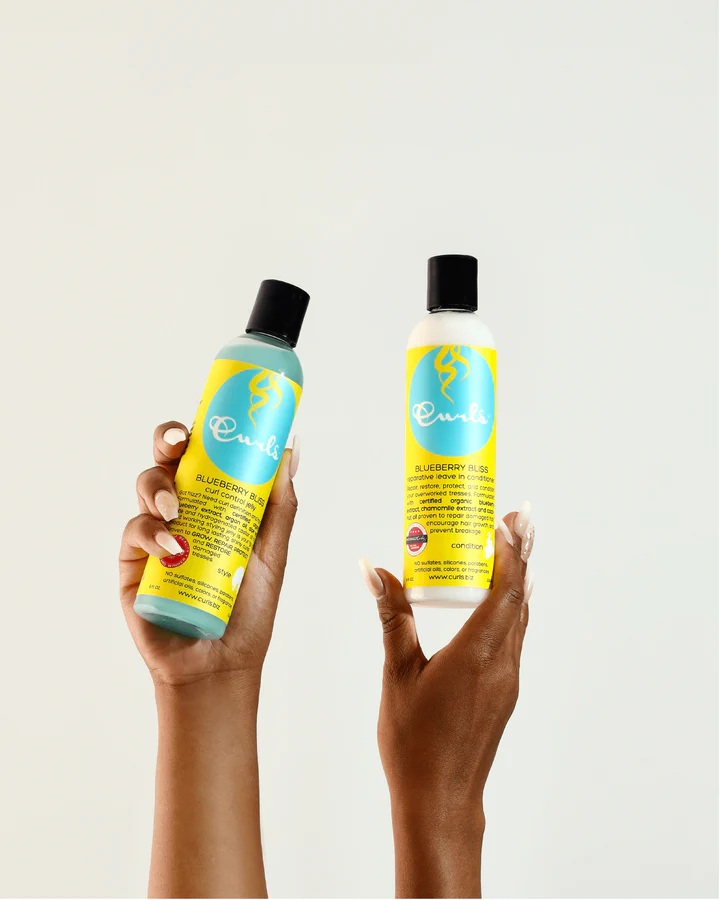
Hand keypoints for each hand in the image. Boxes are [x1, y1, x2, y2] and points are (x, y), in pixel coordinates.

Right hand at [119, 420, 299, 688]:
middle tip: (179, 443)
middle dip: (167, 440)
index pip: (203, 454)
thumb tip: (291, 449)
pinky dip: (150, 533)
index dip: (201, 429)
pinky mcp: (134, 562)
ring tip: (176, 511)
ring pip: (146, 486)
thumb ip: (280, 504)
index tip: (209, 416)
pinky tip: (170, 549)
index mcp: (215, 502)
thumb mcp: (272, 552)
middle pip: (167, 459)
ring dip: (157, 488)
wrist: (221, 663)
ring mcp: (155, 533)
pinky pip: (134, 531)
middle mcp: (182, 510)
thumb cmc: (249, 608)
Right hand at [361, 505, 533, 897]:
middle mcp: (502, 663)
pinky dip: (508, 608)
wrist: (440, 802)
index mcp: (477, 654)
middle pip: (520, 597)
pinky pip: (513, 636)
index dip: (512, 551)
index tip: (510, 520)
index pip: (506, 590)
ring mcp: (507, 679)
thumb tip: (376, 570)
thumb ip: (392, 619)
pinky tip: (493, 601)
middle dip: (520, 554)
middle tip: (513, 519)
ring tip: (503, 549)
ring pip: (519, 617)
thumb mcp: (397, 675)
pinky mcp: (504, 691)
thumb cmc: (414, 744)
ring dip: (515, 580)